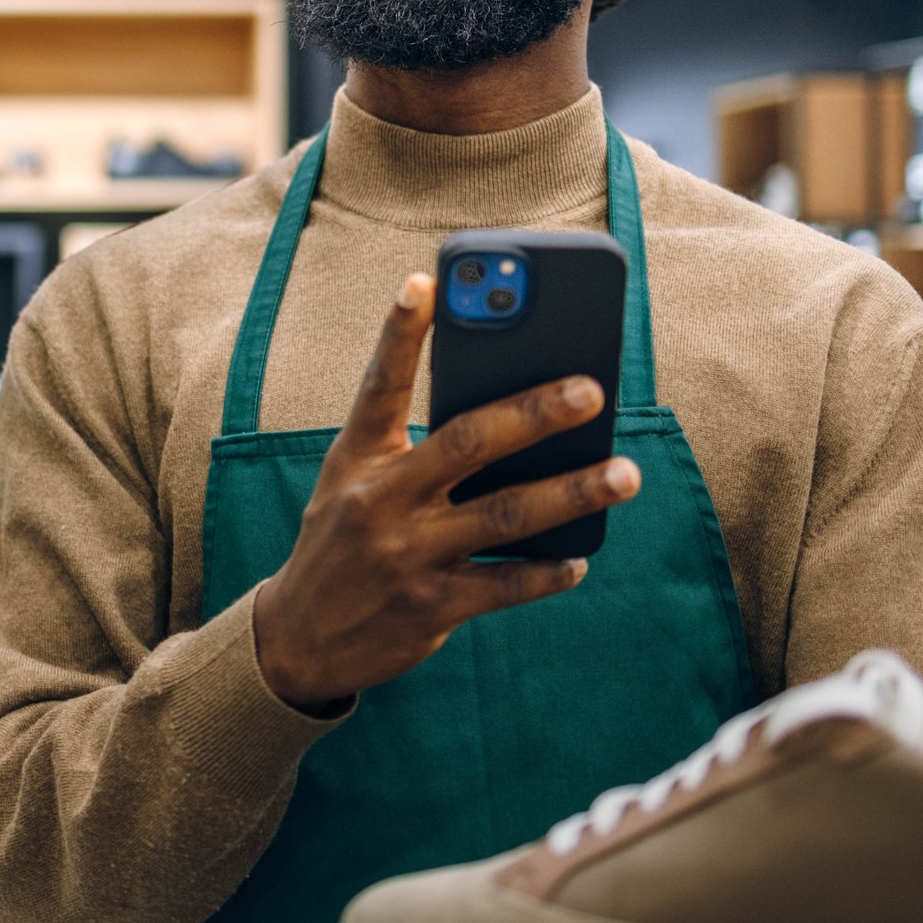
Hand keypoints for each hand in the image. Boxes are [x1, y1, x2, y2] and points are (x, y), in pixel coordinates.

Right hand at [251, 271, 640, 710]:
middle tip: (592, 391)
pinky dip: (547, 572)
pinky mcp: (431, 607)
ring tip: (624, 475)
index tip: (426, 282)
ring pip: (504, 515)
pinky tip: (579, 559)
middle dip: (534, 414)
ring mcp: (407, 555)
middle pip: (467, 443)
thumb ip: (407, 448)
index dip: (401, 333)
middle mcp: (381, 501)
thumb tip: (504, 415)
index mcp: (358, 458)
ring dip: (571, 493)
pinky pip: (504, 586)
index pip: (381, 385)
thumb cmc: (341, 541)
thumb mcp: (351, 483)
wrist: (298, 640)